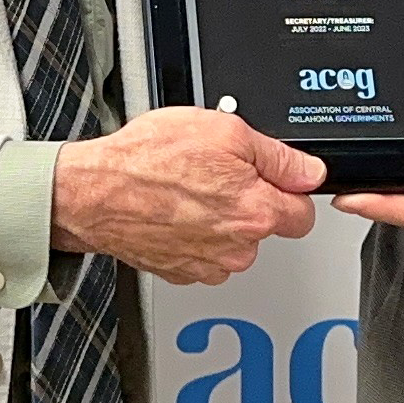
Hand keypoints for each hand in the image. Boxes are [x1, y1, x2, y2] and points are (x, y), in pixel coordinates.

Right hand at [51, 106, 326, 284]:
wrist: (93, 192)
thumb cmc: (147, 159)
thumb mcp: (224, 130)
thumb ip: (278, 156)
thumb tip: (309, 171)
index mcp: (256, 212)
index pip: (304, 213)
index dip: (291, 189)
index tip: (274, 178)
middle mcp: (237, 247)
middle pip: (267, 227)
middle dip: (252, 201)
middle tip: (219, 174)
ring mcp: (207, 264)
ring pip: (234, 241)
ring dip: (221, 219)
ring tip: (189, 189)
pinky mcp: (181, 272)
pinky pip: (204, 252)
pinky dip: (194, 234)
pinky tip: (174, 209)